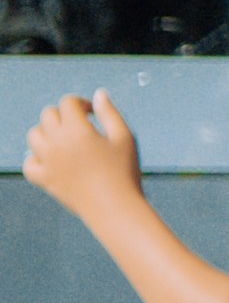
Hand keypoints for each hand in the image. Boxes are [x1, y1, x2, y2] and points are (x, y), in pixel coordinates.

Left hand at [19, 90, 145, 213]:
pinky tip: (54, 160)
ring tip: (67, 142)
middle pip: (48, 115)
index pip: (67, 103)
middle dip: (64, 115)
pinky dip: (37, 158)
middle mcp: (57, 143)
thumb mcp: (125, 137)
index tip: (94, 114)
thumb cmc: (125, 171)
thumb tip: (98, 94)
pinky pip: (29, 163)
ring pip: (34, 135)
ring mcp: (47, 162)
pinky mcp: (43, 179)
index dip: (81, 103)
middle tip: (82, 127)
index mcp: (78, 130)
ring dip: (48, 133)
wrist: (114, 207)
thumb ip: (110, 113)